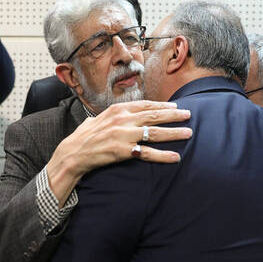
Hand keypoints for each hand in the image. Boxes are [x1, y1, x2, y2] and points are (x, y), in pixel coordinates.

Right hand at [46, 100, 192, 206]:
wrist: (73, 153)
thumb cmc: (84, 137)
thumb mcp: (98, 119)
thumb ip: (112, 116)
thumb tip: (120, 114)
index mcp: (117, 110)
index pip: (145, 105)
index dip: (162, 105)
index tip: (175, 105)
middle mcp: (123, 120)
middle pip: (155, 115)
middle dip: (174, 115)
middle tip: (189, 115)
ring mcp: (124, 135)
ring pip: (155, 132)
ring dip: (174, 133)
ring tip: (188, 133)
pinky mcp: (124, 151)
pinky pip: (148, 153)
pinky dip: (163, 155)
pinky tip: (175, 157)